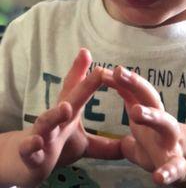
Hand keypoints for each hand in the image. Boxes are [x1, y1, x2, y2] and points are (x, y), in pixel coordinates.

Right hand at [18, 48, 121, 185]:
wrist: (26, 162)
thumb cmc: (57, 145)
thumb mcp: (82, 143)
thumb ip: (103, 144)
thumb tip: (127, 147)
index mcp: (69, 113)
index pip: (79, 90)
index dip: (88, 74)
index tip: (94, 56)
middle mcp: (56, 119)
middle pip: (71, 99)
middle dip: (85, 86)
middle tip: (99, 72)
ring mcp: (42, 134)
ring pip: (47, 121)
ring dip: (55, 114)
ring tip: (66, 108)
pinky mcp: (30, 153)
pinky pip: (29, 148)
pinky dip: (32, 145)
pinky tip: (37, 142)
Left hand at [102, 66, 185, 185]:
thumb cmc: (162, 143)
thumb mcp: (143, 124)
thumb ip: (130, 105)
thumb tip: (115, 86)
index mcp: (152, 114)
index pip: (138, 92)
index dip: (122, 80)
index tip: (104, 70)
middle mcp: (163, 122)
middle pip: (152, 98)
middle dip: (136, 84)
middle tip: (118, 72)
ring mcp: (173, 142)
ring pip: (166, 124)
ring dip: (152, 116)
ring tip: (135, 111)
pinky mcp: (180, 166)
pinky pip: (175, 168)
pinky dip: (168, 172)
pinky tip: (158, 178)